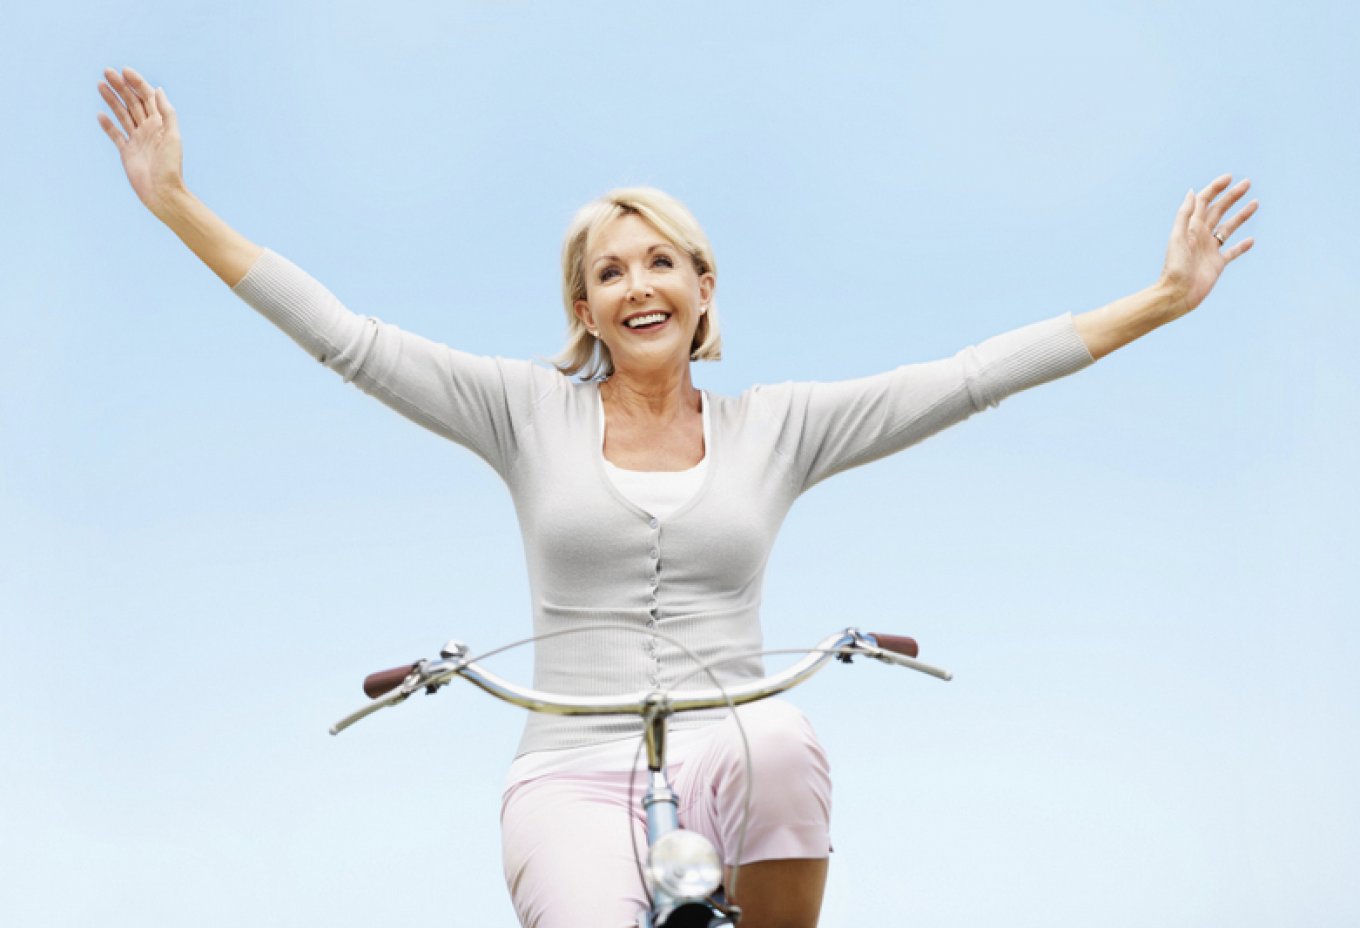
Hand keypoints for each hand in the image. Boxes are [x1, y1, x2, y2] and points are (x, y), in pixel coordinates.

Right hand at [97, 67, 184, 215]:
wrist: (162, 192)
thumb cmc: (170, 166)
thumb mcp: (173, 136)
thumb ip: (166, 112)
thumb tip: (158, 90)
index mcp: (161, 124)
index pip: (147, 97)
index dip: (137, 83)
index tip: (124, 71)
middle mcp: (149, 129)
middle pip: (133, 102)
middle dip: (121, 86)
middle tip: (106, 71)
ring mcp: (137, 139)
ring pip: (122, 114)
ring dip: (112, 99)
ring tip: (100, 84)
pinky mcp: (127, 151)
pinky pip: (116, 134)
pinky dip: (108, 124)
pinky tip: (100, 114)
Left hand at [1159, 174, 1257, 317]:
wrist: (1177, 293)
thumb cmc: (1175, 267)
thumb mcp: (1178, 237)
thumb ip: (1185, 215)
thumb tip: (1192, 192)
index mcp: (1191, 227)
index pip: (1204, 202)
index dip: (1215, 188)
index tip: (1229, 178)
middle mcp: (1201, 236)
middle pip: (1219, 211)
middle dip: (1232, 196)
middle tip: (1247, 183)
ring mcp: (1210, 249)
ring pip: (1228, 228)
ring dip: (1241, 215)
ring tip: (1255, 203)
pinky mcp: (1218, 264)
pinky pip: (1232, 252)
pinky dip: (1242, 246)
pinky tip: (1251, 240)